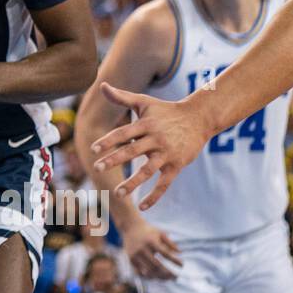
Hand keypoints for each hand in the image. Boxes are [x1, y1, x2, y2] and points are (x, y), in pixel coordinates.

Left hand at [90, 83, 214, 209]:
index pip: (124, 133)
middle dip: (114, 160)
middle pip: (132, 151)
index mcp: (146, 124)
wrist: (199, 118)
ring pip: (148, 170)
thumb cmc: (166, 110)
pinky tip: (142, 207)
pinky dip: (154, 196)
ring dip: (133, 183)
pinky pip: (164, 183)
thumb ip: (122, 97)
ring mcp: (167, 153)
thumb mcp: (144, 102)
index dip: (108, 140)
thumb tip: (101, 85)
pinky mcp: (177, 165)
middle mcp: (156, 139)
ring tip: (118, 193)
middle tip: (97, 168)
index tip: (93, 149)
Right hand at [120, 218, 181, 279]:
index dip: (174, 260)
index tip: (182, 265)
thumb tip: (180, 253)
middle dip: (168, 272)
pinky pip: (140, 272)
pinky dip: (148, 276)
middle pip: (157, 265)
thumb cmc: (148, 231)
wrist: (130, 227)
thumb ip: (170, 243)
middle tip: (176, 277)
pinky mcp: (131, 259)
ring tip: (168, 278)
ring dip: (160, 276)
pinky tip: (156, 277)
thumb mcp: (160, 233)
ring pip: (149, 270)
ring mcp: (136, 255)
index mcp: (151, 241)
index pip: (165, 253)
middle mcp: (142, 249)